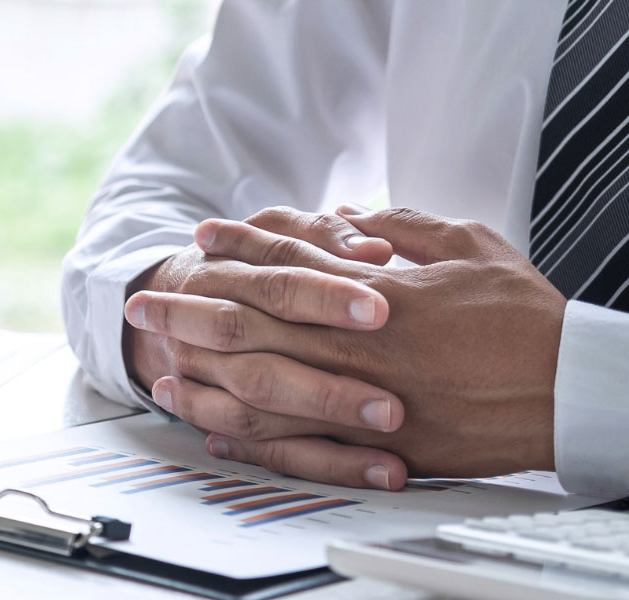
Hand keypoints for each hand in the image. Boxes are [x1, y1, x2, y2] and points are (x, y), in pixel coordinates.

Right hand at [124, 208, 407, 486]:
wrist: (170, 301)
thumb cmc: (248, 262)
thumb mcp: (275, 230)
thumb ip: (323, 235)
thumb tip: (374, 249)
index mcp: (224, 273)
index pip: (277, 282)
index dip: (325, 295)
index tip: (383, 310)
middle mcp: (206, 334)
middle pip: (263, 362)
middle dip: (324, 389)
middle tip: (390, 408)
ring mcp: (208, 383)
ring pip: (256, 415)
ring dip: (324, 438)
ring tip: (390, 456)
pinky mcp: (221, 421)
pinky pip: (268, 453)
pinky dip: (320, 465)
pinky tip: (375, 474)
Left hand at [150, 207, 564, 483]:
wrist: (569, 389)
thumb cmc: (524, 320)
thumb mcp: (471, 246)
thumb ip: (404, 226)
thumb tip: (349, 216)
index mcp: (377, 293)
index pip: (287, 263)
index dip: (239, 247)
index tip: (202, 236)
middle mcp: (357, 345)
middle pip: (252, 324)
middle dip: (190, 309)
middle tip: (143, 301)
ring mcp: (361, 399)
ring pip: (259, 387)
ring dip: (202, 374)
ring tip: (157, 363)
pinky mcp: (374, 447)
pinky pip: (295, 446)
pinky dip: (247, 438)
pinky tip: (212, 429)